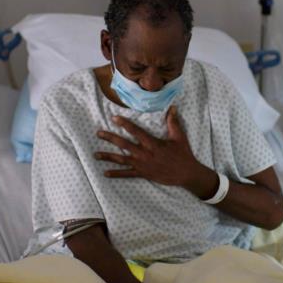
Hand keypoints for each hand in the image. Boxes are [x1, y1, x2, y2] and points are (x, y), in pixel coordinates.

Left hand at [95, 106, 216, 197]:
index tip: (114, 118)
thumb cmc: (183, 154)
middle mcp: (144, 154)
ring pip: (121, 160)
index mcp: (152, 143)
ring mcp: (142, 165)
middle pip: (123, 144)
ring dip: (108, 157)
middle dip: (110, 138)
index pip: (135, 131)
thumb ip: (173, 122)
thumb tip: (172, 107)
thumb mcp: (179, 137)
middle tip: (98, 133)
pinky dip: (116, 174)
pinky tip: (105, 173)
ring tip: (95, 154)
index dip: (124, 124)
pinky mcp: (143, 174)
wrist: (186, 174)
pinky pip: (127, 174)